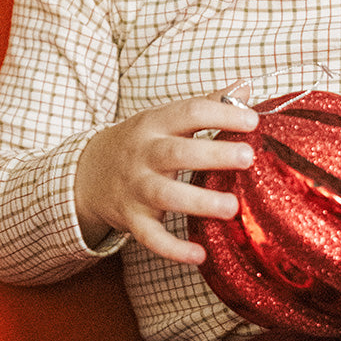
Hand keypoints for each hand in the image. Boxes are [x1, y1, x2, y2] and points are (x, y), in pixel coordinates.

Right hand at [74, 87, 257, 263]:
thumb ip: (208, 104)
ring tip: (232, 207)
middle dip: (212, 154)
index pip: (189, 112)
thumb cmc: (141, 143)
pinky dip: (172, 249)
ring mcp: (135, 188)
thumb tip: (246, 86)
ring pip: (164, 195)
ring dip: (199, 201)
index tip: (253, 120)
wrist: (87, 173)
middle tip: (248, 157)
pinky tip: (199, 254)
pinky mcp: (131, 219)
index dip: (221, 113)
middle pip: (176, 152)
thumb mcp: (165, 118)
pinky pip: (150, 237)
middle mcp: (143, 154)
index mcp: (155, 123)